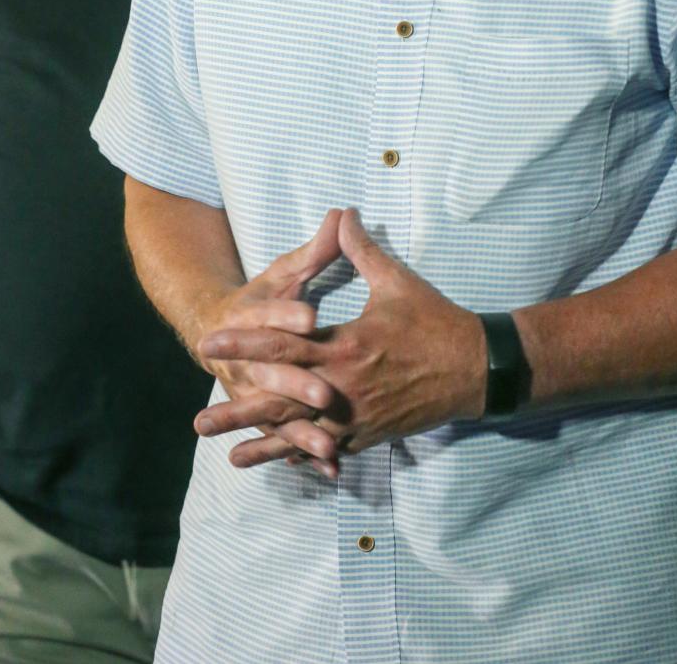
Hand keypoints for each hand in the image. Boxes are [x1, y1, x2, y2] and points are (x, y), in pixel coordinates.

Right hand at [193, 208, 343, 471]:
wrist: (210, 332)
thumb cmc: (259, 297)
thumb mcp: (284, 271)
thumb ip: (315, 249)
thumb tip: (343, 212)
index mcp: (254, 315)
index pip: (272, 313)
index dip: (288, 315)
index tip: (312, 317)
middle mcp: (249, 358)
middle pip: (274, 371)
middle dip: (298, 385)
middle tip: (326, 396)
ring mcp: (256, 390)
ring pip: (277, 413)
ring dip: (301, 431)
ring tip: (327, 445)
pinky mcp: (266, 412)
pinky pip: (283, 437)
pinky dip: (304, 452)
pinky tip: (331, 466)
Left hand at [196, 208, 487, 470]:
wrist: (477, 369)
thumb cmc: (436, 322)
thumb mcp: (397, 280)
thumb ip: (362, 249)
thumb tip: (342, 213)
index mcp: (345, 345)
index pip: (283, 346)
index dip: (243, 345)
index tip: (209, 344)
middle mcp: (344, 386)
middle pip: (281, 401)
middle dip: (240, 411)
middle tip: (199, 422)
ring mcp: (356, 416)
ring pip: (301, 434)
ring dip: (263, 445)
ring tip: (228, 455)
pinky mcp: (370, 433)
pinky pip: (329, 447)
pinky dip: (302, 455)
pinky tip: (280, 463)